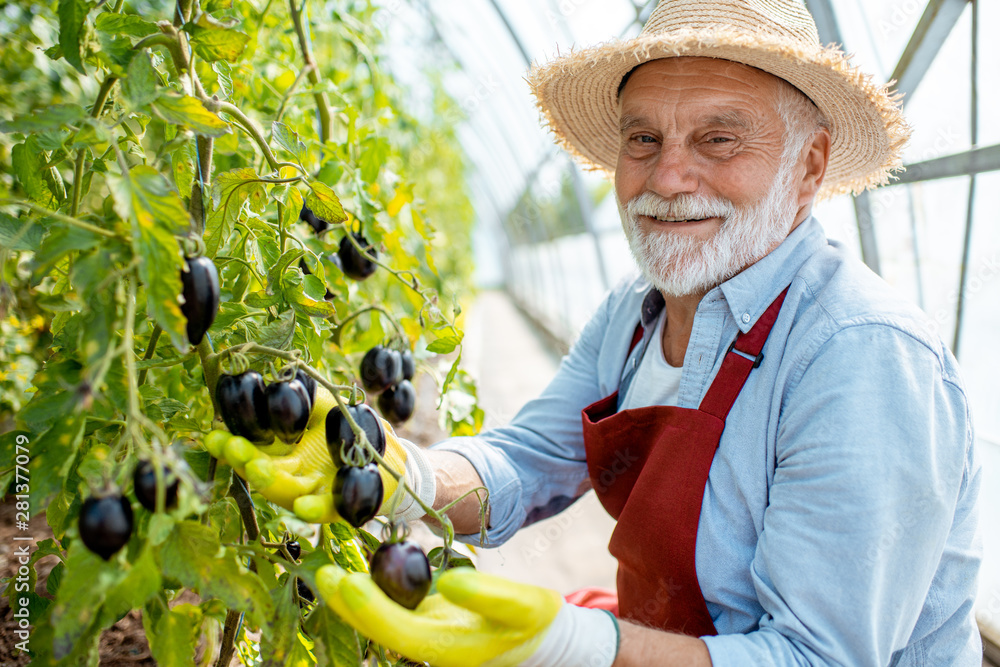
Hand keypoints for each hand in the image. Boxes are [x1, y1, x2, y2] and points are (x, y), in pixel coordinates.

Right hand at [203, 386, 407, 522]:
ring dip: (271, 482)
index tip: (212, 436)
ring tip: (256, 469)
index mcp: (285, 455)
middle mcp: (296, 476)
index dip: (230, 446)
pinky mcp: (344, 502)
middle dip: (243, 460)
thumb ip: (296, 400)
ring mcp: (318, 490)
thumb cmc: (350, 426)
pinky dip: (314, 508)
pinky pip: (328, 508)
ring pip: (288, 490)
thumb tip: (266, 384)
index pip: (252, 451)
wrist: (390, 449)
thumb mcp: (322, 405)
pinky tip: (303, 506)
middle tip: (228, 446)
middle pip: (264, 472)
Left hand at [316, 564, 618, 666]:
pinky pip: (390, 608)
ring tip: (328, 572)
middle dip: (348, 604)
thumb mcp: (524, 604)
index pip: (401, 632)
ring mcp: (424, 635)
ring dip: (352, 598)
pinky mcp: (424, 621)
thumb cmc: (533, 622)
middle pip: (379, 628)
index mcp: (448, 647)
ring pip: (379, 619)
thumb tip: (449, 582)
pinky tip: (356, 571)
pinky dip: (370, 591)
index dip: (372, 610)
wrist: (538, 638)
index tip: (349, 582)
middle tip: (323, 572)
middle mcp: (428, 646)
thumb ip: (488, 595)